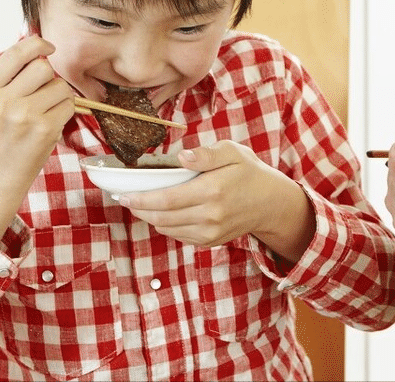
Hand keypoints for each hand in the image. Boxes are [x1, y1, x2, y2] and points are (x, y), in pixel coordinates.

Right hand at [0, 35, 76, 241]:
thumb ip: (9, 74)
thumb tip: (38, 45)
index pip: (17, 53)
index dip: (37, 44)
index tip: (48, 47)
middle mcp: (3, 101)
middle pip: (43, 67)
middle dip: (48, 76)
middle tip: (41, 91)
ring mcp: (25, 115)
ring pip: (60, 85)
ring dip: (58, 94)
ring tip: (44, 109)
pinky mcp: (45, 129)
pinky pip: (69, 104)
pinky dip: (64, 110)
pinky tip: (50, 121)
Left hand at [118, 141, 313, 261]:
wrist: (271, 203)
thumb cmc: (250, 172)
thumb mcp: (233, 152)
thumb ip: (206, 154)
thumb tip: (181, 157)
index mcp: (213, 190)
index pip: (166, 199)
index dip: (140, 199)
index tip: (123, 194)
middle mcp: (210, 215)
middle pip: (161, 217)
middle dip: (138, 209)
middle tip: (124, 198)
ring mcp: (210, 232)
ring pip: (167, 229)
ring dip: (149, 218)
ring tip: (139, 204)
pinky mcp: (210, 242)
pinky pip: (178, 235)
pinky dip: (165, 225)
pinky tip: (161, 213)